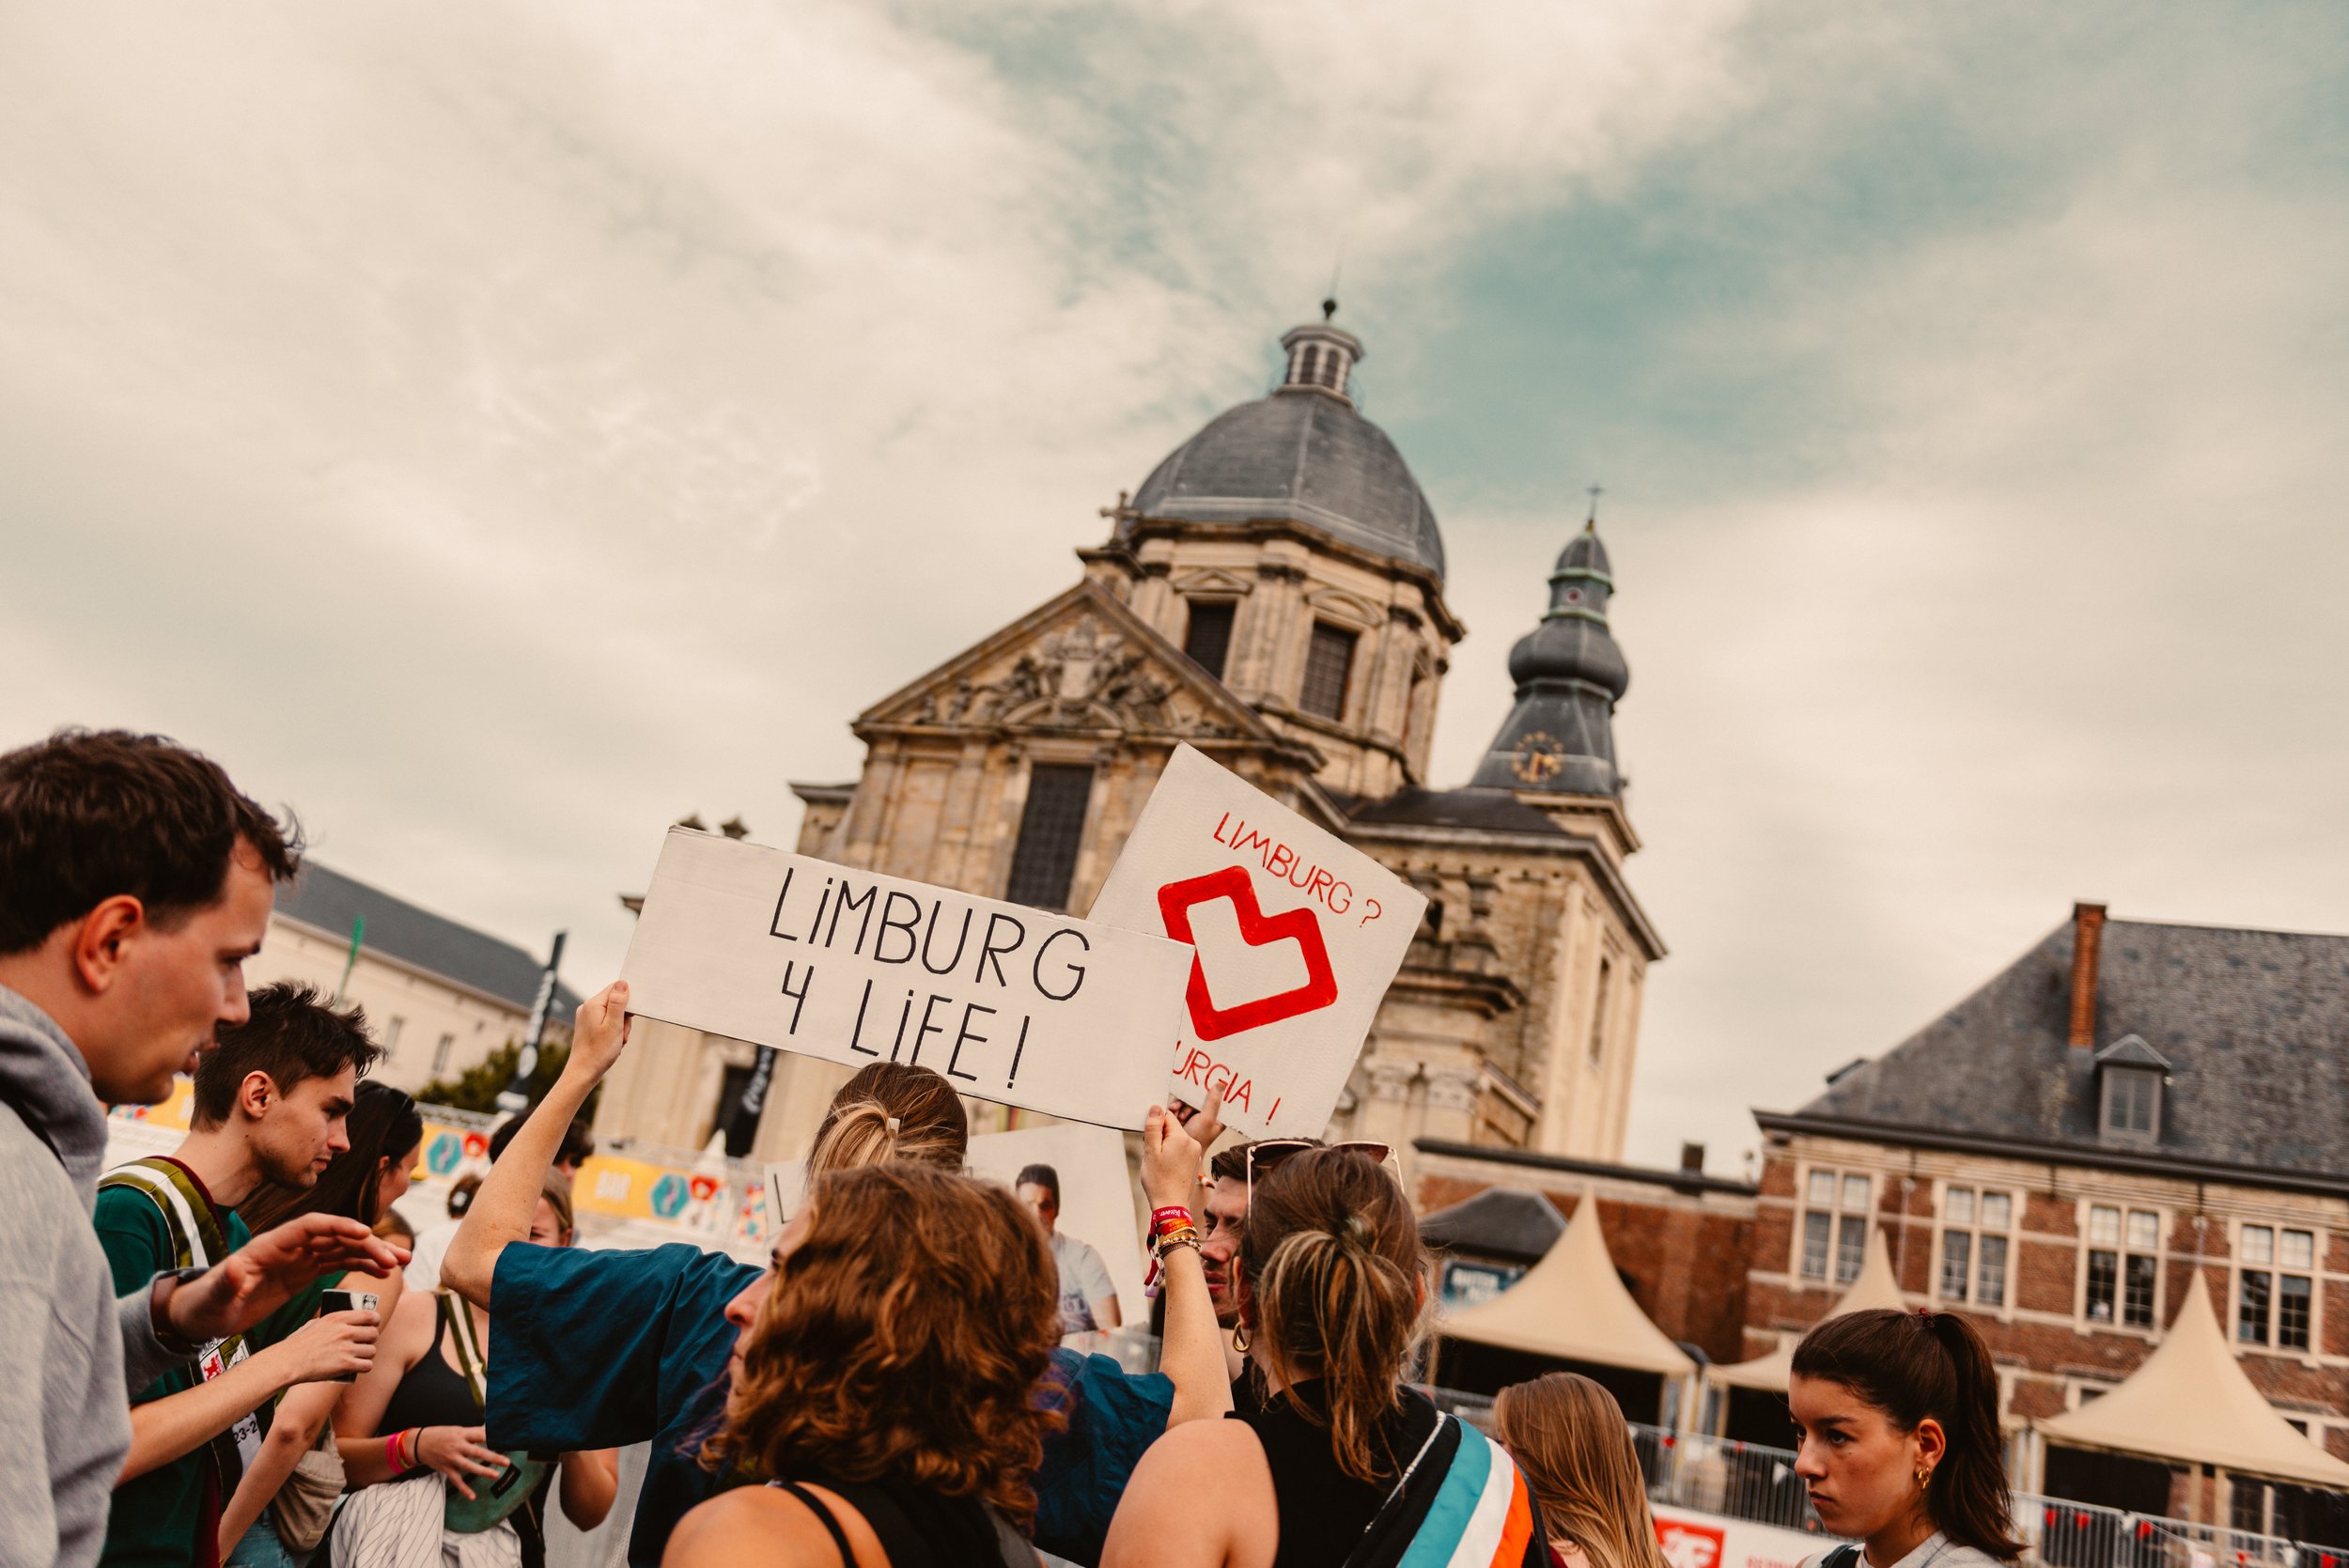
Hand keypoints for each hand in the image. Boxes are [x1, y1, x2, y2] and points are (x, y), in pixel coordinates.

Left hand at [168, 1215, 409, 1342]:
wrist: (199, 1316)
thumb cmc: (203, 1305)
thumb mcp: (212, 1298)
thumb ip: (226, 1282)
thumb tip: (234, 1268)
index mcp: (269, 1246)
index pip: (311, 1227)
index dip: (339, 1226)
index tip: (365, 1234)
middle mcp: (288, 1248)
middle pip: (335, 1237)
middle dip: (367, 1244)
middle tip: (396, 1258)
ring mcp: (297, 1260)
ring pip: (342, 1249)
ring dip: (371, 1254)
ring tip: (400, 1263)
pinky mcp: (300, 1274)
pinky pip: (337, 1264)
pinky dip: (360, 1265)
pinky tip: (381, 1272)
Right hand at [266, 1308, 379, 1384]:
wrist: (287, 1362)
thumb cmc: (297, 1344)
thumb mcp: (313, 1324)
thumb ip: (329, 1323)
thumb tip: (342, 1323)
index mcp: (338, 1318)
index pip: (369, 1315)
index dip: (375, 1320)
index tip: (374, 1324)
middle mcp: (345, 1331)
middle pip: (373, 1333)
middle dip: (371, 1340)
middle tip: (364, 1344)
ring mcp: (346, 1348)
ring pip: (372, 1351)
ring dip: (367, 1355)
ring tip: (360, 1357)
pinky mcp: (346, 1364)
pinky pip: (367, 1365)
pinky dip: (364, 1367)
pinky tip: (360, 1367)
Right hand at [414, 1425, 509, 1500]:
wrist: (419, 1443)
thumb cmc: (441, 1434)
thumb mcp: (457, 1429)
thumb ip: (473, 1433)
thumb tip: (490, 1432)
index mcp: (461, 1434)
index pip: (480, 1435)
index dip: (492, 1438)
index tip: (505, 1441)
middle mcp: (457, 1446)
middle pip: (477, 1452)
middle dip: (493, 1457)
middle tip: (506, 1462)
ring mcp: (451, 1458)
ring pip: (469, 1466)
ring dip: (483, 1471)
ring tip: (496, 1475)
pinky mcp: (446, 1468)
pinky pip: (456, 1480)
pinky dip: (464, 1489)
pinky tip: (473, 1496)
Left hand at [563, 981, 631, 1085]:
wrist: (583, 1072)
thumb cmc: (599, 1052)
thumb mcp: (614, 1025)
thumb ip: (618, 1002)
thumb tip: (622, 983)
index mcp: (593, 1004)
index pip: (615, 988)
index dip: (627, 1000)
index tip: (630, 1016)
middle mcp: (587, 1007)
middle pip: (615, 1002)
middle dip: (624, 1017)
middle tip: (621, 1034)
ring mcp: (586, 1017)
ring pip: (612, 1013)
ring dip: (619, 1026)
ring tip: (617, 1041)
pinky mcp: (588, 1025)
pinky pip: (606, 1021)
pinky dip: (613, 1031)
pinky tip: (612, 1043)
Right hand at [1142, 1088, 1218, 1209]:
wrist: (1171, 1205)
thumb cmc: (1159, 1180)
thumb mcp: (1150, 1151)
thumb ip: (1153, 1127)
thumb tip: (1156, 1107)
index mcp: (1182, 1137)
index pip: (1167, 1116)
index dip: (1155, 1126)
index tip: (1149, 1140)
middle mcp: (1193, 1142)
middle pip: (1172, 1128)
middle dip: (1160, 1136)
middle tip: (1152, 1154)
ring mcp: (1195, 1153)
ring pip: (1176, 1139)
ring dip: (1165, 1146)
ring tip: (1158, 1163)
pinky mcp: (1194, 1161)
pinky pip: (1181, 1149)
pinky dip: (1172, 1154)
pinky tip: (1166, 1168)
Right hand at [1169, 1086, 1226, 1151]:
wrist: (1179, 1151)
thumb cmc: (1197, 1140)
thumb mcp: (1207, 1120)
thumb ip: (1213, 1103)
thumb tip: (1221, 1084)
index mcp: (1220, 1115)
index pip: (1217, 1095)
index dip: (1210, 1089)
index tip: (1203, 1083)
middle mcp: (1209, 1113)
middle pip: (1199, 1096)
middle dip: (1189, 1102)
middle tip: (1184, 1113)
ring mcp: (1196, 1114)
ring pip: (1188, 1100)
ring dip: (1181, 1105)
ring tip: (1178, 1115)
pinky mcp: (1184, 1114)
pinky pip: (1180, 1104)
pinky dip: (1176, 1107)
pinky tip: (1173, 1112)